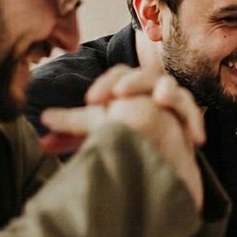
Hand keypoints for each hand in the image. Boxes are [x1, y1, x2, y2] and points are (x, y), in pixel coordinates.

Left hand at [39, 66, 204, 209]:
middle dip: (133, 83)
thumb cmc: (120, 140)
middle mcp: (151, 89)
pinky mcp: (187, 121)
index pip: (118, 75)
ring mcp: (171, 103)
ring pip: (173, 89)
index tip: (92, 102)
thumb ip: (73, 128)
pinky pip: (193, 115)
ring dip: (168, 92)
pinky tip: (193, 137)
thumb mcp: (95, 133)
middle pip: (146, 76)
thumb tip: (42, 127)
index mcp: (128, 87)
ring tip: (160, 99)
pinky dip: (193, 122)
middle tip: (119, 95)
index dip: (106, 85)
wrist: (151, 162)